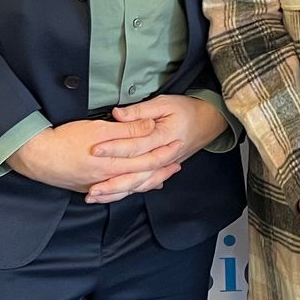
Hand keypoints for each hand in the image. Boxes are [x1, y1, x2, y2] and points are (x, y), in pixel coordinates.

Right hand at [8, 116, 183, 196]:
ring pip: (129, 187)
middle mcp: (109, 178)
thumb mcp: (99, 128)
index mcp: (114, 162)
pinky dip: (128, 189)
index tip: (178, 145)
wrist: (37, 156)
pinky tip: (133, 186)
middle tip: (177, 165)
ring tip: (162, 178)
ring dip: (148, 182)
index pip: (147, 159)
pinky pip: (115, 192)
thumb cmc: (66, 138)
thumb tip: (150, 127)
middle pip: (142, 176)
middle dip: (162, 170)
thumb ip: (127, 129)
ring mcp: (98, 185)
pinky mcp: (88, 187)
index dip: (164, 152)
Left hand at [83, 95, 227, 203]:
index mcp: (162, 138)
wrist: (208, 121)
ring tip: (95, 196)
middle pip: (134, 173)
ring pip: (138, 184)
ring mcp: (162, 167)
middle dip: (111, 182)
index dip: (114, 148)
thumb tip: (117, 114)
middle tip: (90, 188)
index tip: (94, 151)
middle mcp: (162, 157)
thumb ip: (140, 111)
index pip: (134, 146)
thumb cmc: (186, 110)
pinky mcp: (160, 170)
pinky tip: (112, 196)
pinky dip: (127, 192)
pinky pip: (143, 186)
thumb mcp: (164, 103)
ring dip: (116, 192)